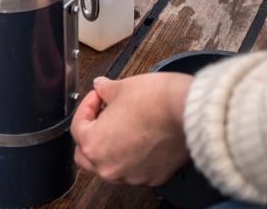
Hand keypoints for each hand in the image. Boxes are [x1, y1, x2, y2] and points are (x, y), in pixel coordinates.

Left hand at [70, 73, 192, 185]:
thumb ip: (105, 90)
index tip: (97, 97)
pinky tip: (145, 138)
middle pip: (88, 154)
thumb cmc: (156, 101)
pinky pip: (136, 169)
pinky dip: (136, 156)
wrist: (188, 112)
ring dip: (114, 147)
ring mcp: (132, 176)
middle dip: (93, 134)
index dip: (87, 106)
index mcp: (95, 145)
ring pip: (112, 164)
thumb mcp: (122, 87)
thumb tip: (101, 87)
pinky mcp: (153, 178)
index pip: (78, 127)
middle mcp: (110, 167)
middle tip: (104, 115)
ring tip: (127, 125)